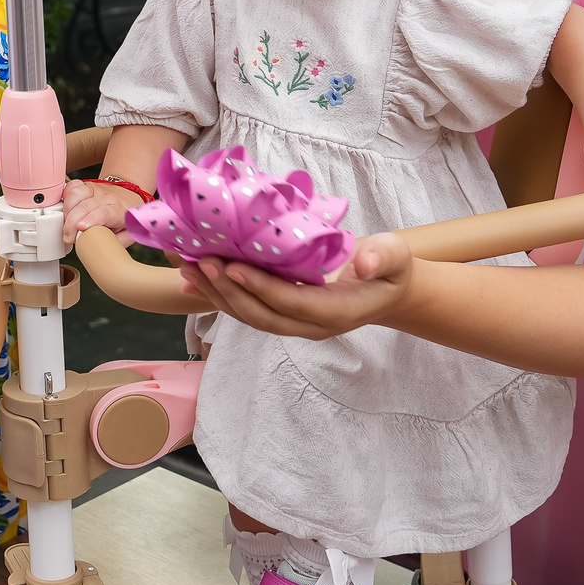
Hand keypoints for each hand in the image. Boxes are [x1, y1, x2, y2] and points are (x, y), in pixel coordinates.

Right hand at [60, 178, 143, 236]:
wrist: (128, 196)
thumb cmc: (126, 216)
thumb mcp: (128, 234)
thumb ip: (116, 243)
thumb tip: (100, 251)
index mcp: (117, 210)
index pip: (102, 213)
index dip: (90, 219)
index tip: (80, 228)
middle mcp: (105, 197)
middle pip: (84, 206)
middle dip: (71, 223)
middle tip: (68, 237)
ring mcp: (95, 189)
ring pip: (76, 194)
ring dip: (66, 210)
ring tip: (66, 224)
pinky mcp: (86, 185)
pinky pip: (72, 186)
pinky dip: (65, 196)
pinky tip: (66, 208)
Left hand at [180, 231, 415, 339]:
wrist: (385, 291)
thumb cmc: (389, 270)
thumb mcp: (396, 258)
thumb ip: (383, 258)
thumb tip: (362, 262)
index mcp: (336, 313)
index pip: (292, 303)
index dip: (261, 288)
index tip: (232, 267)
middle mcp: (309, 326)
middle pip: (262, 315)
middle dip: (228, 291)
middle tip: (200, 262)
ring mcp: (293, 324)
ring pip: (249, 316)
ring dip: (216, 295)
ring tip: (188, 268)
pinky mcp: (282, 316)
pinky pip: (246, 310)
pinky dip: (218, 297)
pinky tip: (192, 283)